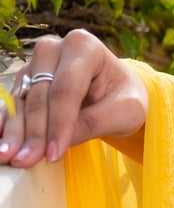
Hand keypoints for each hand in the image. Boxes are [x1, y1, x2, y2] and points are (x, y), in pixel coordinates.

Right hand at [0, 31, 148, 167]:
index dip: (59, 123)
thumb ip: (94, 123)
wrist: (118, 93)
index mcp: (85, 46)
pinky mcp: (26, 80)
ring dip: (14, 131)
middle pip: (40, 94)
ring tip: (7, 157)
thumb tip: (57, 143)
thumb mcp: (126, 111)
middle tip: (25, 161)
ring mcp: (36, 64)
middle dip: (34, 132)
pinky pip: (13, 104)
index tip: (54, 154)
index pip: (67, 88)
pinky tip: (1, 143)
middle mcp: (55, 49)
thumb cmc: (126, 98)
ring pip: (23, 101)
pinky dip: (6, 125)